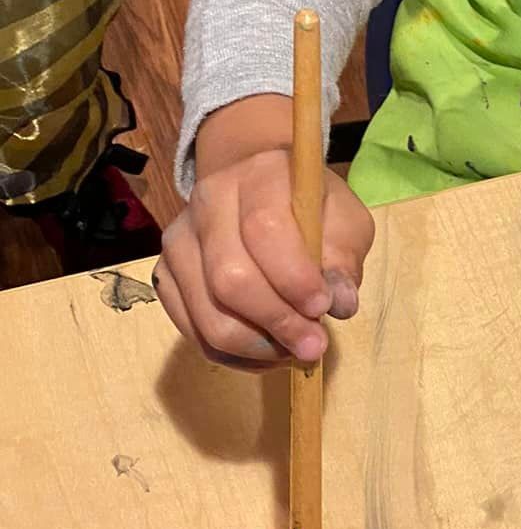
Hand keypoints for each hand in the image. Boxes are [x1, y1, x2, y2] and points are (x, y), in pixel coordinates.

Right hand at [155, 95, 375, 368]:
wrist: (262, 193)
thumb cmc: (312, 210)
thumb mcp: (345, 222)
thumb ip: (344, 258)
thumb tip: (340, 304)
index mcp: (259, 174)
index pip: (264, 229)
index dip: (293, 278)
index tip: (323, 308)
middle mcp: (207, 201)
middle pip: (228, 278)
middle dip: (276, 322)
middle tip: (313, 344)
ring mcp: (179, 239)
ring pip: (206, 313)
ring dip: (255, 346)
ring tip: (293, 350)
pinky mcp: (165, 274)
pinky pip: (192, 330)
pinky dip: (233, 354)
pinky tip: (266, 351)